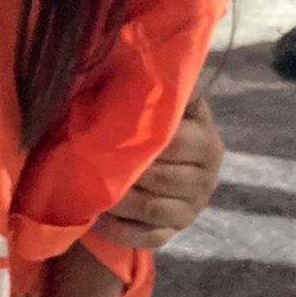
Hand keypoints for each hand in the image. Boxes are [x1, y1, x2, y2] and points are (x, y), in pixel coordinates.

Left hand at [95, 94, 222, 248]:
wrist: (158, 164)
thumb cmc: (151, 125)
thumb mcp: (161, 104)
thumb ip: (159, 90)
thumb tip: (143, 59)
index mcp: (206, 141)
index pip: (178, 141)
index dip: (143, 137)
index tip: (108, 131)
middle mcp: (206, 178)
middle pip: (164, 178)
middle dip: (126, 170)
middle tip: (90, 161)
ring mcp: (190, 210)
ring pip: (153, 209)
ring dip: (119, 200)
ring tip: (89, 187)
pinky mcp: (172, 234)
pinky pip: (146, 237)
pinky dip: (119, 229)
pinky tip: (96, 217)